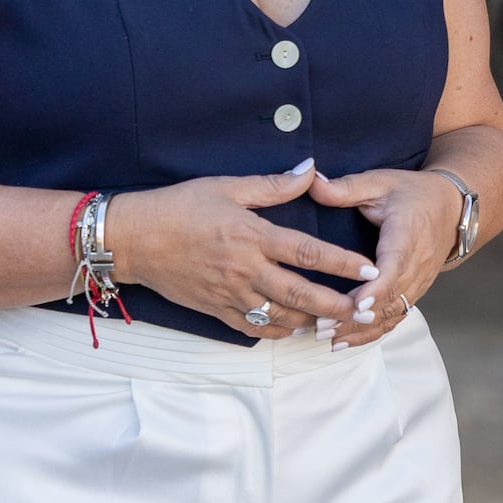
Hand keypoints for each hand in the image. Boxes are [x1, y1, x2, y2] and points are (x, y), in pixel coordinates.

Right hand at [106, 160, 377, 339]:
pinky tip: (294, 329)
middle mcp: (245, 269)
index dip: (342, 263)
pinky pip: (252, 328)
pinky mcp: (215, 309)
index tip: (370, 270)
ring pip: (280, 316)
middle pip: (300, 294)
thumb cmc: (179, 207)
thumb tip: (310, 170)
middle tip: (364, 310)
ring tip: (337, 321)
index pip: (308, 252)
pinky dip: (277, 332)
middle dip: (337, 304)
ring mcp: (230, 294)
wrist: (133, 239)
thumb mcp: (227, 187)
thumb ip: (273, 185)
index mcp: (252, 235)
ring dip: (311, 321)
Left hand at [307, 168, 465, 348]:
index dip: (378, 286)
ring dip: (361, 329)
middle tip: (322, 326)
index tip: (358, 302)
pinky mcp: (415, 292)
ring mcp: (419, 281)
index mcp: (408, 233)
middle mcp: (418, 262)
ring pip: (392, 313)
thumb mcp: (381, 181)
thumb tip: (311, 182)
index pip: (396, 265)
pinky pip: (395, 318)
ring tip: (327, 337)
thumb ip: (346, 187)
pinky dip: (371, 333)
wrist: (451, 208)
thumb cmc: (412, 193)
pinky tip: (344, 342)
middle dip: (357, 316)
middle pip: (391, 297)